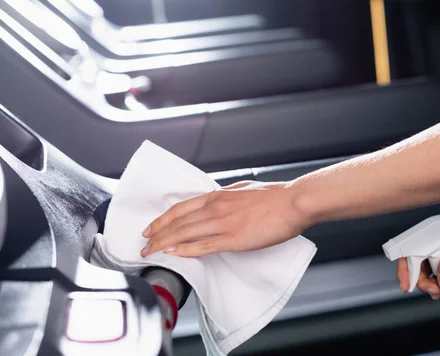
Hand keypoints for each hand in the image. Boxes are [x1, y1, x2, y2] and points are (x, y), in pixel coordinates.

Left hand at [140, 181, 307, 257]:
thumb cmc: (274, 197)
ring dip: (165, 243)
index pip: (181, 207)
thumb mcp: (243, 190)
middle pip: (179, 222)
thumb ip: (226, 198)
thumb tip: (216, 202)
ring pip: (186, 233)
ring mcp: (224, 223)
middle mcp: (216, 208)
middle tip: (143, 244)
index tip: (151, 227)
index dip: (163, 219)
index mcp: (218, 196)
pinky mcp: (235, 239)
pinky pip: (204, 245)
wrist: (293, 202)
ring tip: (151, 252)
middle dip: (157, 234)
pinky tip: (174, 253)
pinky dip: (186, 249)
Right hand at [396, 192, 439, 299]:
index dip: (405, 269)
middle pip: (416, 265)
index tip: (407, 286)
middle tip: (433, 291)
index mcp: (430, 233)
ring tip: (438, 293)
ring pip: (429, 272)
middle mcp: (434, 243)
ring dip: (430, 285)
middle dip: (420, 281)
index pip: (409, 252)